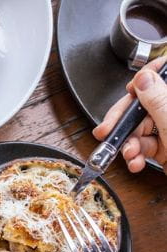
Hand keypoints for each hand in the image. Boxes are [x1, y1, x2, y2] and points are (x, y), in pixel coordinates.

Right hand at [94, 57, 166, 172]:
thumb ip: (158, 99)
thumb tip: (143, 78)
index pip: (164, 73)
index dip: (145, 78)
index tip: (130, 89)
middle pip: (144, 105)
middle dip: (124, 121)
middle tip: (107, 130)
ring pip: (140, 128)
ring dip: (128, 144)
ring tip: (129, 154)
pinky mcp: (166, 148)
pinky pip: (144, 146)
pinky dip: (135, 155)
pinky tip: (135, 162)